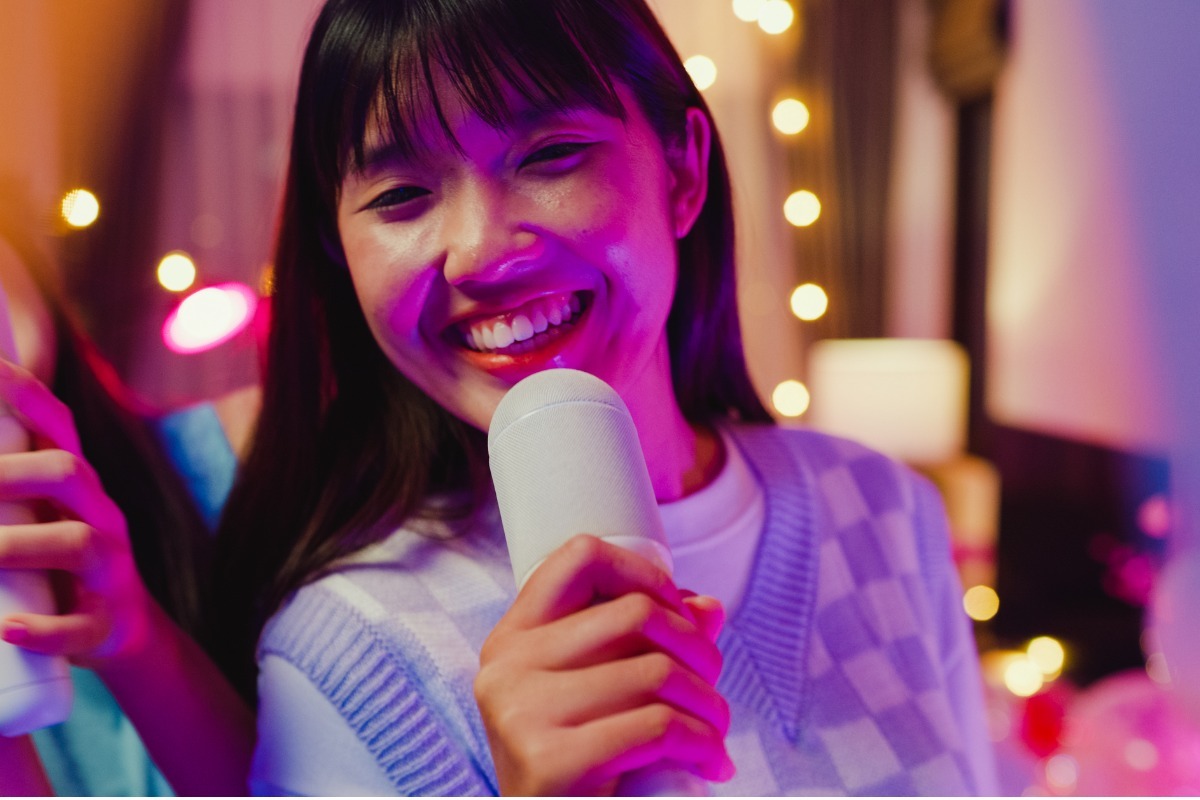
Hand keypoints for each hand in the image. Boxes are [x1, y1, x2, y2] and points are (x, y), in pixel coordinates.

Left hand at [0, 358, 151, 666]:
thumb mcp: (36, 516)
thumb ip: (5, 484)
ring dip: (17, 545)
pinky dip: (44, 628)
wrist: (122, 633)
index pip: (57, 426)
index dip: (23, 395)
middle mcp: (101, 515)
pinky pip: (83, 626)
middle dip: (10, 472)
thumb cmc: (56, 565)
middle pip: (70, 473)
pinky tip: (8, 628)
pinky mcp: (109, 622)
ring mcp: (111, 568)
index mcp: (78, 487)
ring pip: (77, 543)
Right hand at [474, 534, 734, 795]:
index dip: (643, 572)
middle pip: (634, 613)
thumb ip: (647, 644)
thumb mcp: (603, 696)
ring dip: (709, 703)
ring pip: (656, 671)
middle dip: (697, 648)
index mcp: (514, 638)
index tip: (677, 612)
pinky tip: (709, 762)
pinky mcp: (550, 763)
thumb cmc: (582, 769)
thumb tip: (707, 608)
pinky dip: (702, 742)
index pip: (579, 557)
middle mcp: (506, 667)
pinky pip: (658, 727)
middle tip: (712, 685)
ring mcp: (521, 714)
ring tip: (714, 731)